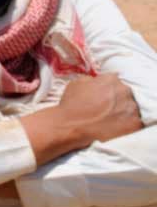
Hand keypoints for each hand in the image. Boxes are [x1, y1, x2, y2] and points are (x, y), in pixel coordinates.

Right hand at [21, 73, 142, 165]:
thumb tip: (98, 82)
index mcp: (111, 79)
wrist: (71, 125)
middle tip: (106, 107)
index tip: (103, 95)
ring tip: (109, 118)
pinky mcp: (135, 124)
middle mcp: (124, 91)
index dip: (108, 89)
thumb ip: (92, 80)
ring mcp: (131, 108)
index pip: (114, 81)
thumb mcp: (77, 83)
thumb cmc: (71, 104)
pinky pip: (135, 122)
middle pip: (125, 93)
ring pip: (131, 108)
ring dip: (123, 111)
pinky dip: (126, 124)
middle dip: (117, 99)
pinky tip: (114, 126)